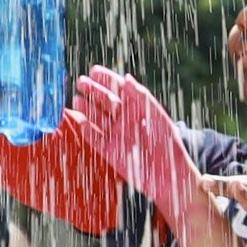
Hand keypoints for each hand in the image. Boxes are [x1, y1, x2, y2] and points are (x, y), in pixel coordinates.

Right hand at [72, 68, 205, 233]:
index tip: (94, 70)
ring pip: (98, 119)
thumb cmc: (168, 144)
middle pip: (106, 102)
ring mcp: (117, 136)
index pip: (120, 90)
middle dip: (93, 91)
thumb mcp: (157, 117)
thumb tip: (126, 78)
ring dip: (87, 109)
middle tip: (80, 82)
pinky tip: (79, 120)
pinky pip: (95, 139)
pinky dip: (87, 130)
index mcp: (138, 110)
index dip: (107, 79)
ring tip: (77, 99)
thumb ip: (142, 98)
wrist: (170, 176)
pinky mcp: (110, 153)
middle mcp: (126, 121)